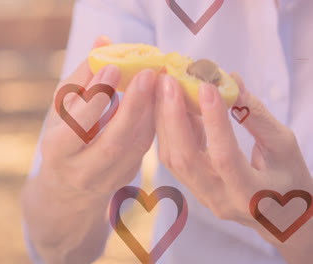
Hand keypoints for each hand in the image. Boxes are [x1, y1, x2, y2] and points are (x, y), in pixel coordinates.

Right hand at [38, 36, 158, 195]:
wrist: (67, 184)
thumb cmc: (62, 134)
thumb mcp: (62, 107)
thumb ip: (83, 76)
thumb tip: (103, 41)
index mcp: (57, 150)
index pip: (76, 127)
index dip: (95, 99)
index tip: (112, 68)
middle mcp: (81, 171)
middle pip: (113, 142)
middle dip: (133, 107)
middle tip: (148, 74)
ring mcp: (107, 179)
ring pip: (135, 146)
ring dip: (150, 111)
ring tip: (159, 81)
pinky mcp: (125, 177)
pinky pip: (144, 148)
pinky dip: (153, 121)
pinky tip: (158, 98)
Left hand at [154, 73, 312, 262]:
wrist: (282, 217)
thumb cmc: (289, 179)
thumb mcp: (283, 147)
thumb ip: (256, 116)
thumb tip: (231, 80)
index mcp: (250, 194)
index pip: (225, 157)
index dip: (214, 121)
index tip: (206, 86)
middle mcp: (220, 199)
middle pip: (185, 159)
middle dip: (173, 117)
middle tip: (169, 82)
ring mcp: (202, 196)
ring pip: (173, 159)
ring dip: (165, 121)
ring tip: (163, 88)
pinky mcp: (193, 188)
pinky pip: (174, 159)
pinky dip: (170, 131)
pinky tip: (170, 105)